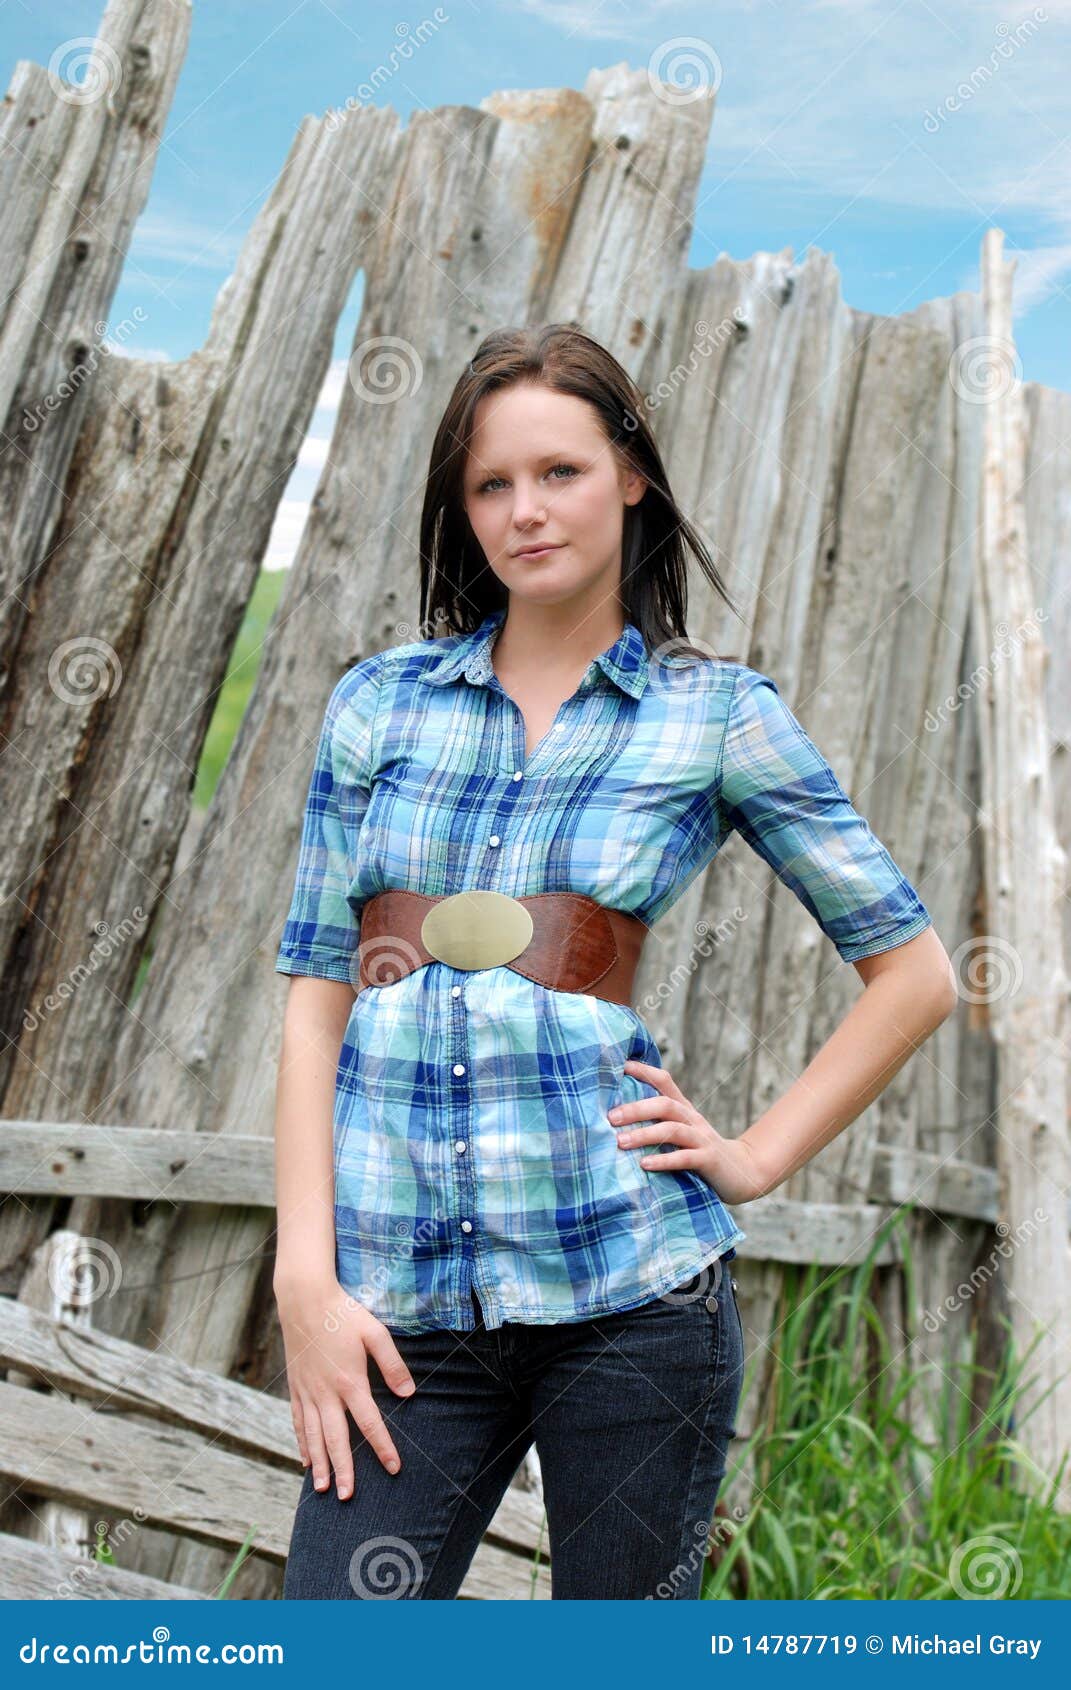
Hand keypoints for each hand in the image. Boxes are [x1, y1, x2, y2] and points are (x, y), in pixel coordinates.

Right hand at [275, 1275, 416, 1499]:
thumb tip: (409, 1393)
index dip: (383, 1447)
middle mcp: (326, 1393)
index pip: (369, 1423)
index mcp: (350, 1382)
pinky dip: (301, 1444)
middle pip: (336, 1439)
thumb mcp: (375, 1333)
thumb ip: (393, 1364)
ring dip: (320, 1464)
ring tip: (323, 1489)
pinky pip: (297, 1422)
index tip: (393, 1468)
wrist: (304, 1300)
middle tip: (347, 1497)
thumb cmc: (343, 1314)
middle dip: (344, 1470)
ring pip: (313, 1436)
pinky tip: (306, 1460)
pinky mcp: (296, 1386)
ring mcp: (308, 1391)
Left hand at [609, 1058, 769, 1204]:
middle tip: (611, 1117)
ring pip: (673, 1130)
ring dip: (645, 1135)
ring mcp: (702, 1139)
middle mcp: (693, 1119)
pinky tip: (644, 1164)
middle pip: (665, 1104)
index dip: (644, 1071)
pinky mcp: (709, 1161)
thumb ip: (656, 1124)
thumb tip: (615, 1119)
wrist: (742, 1173)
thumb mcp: (680, 1133)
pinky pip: (686, 1158)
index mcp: (684, 1110)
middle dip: (636, 1109)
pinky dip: (664, 1160)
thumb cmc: (700, 1152)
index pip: (664, 1082)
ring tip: (620, 1142)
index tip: (619, 1067)